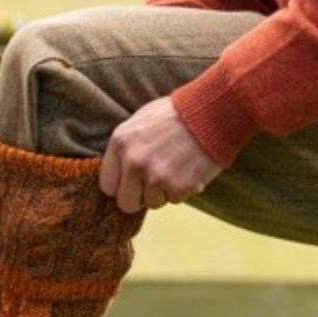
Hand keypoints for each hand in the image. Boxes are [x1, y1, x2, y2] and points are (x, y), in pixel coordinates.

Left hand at [99, 96, 222, 212]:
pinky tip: (187, 170)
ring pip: (152, 203)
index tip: (131, 184)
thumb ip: (126, 148)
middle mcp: (134, 162)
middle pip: (125, 203)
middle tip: (152, 186)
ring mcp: (156, 177)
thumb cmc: (175, 115)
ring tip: (174, 170)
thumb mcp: (139, 122)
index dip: (121, 187)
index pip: (107, 185)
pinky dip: (181, 190)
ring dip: (163, 193)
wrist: (210, 113)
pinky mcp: (178, 187)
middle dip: (139, 198)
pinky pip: (174, 200)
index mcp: (120, 143)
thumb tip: (119, 175)